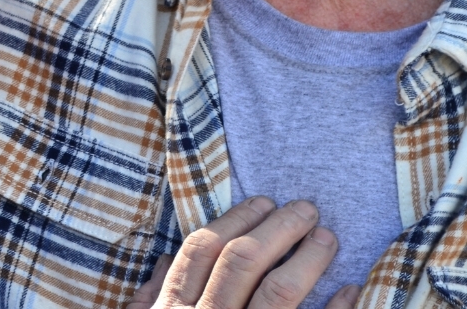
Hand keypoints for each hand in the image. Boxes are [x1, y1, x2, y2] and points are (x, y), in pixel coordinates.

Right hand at [127, 197, 360, 308]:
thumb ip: (149, 304)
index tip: (262, 201)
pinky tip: (349, 292)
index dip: (234, 220)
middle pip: (242, 262)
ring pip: (277, 294)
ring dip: (306, 259)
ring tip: (327, 237)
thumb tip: (163, 264)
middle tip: (305, 208)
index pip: (203, 251)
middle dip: (276, 228)